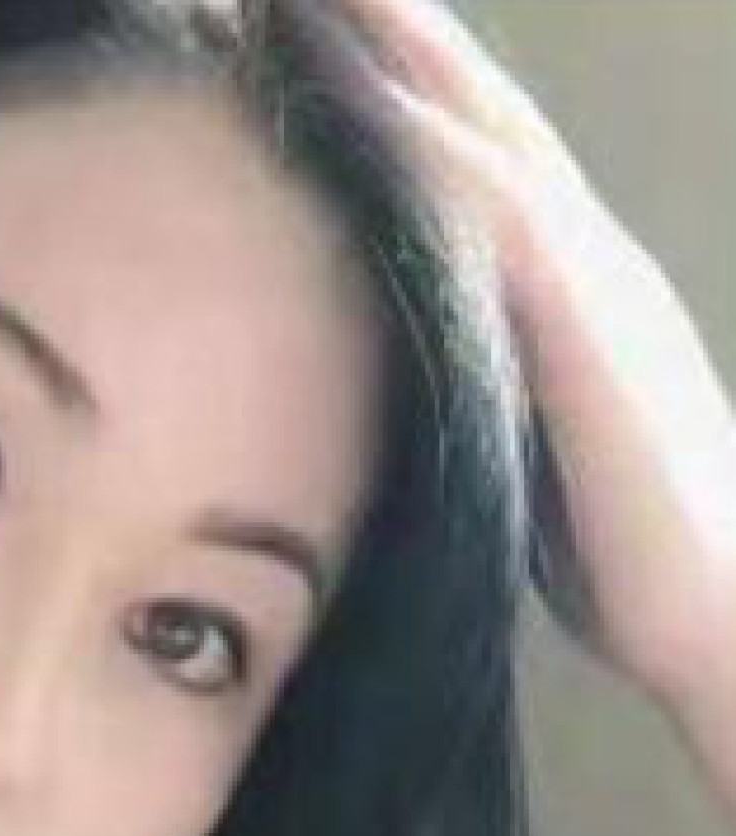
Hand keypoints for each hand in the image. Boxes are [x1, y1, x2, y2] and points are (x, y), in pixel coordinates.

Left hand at [340, 0, 735, 715]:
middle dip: (392, 34)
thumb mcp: (523, 454)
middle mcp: (582, 258)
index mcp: (559, 291)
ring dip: (405, 57)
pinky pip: (505, 220)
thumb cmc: (629, 557)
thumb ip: (473, 398)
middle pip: (471, 118)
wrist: (728, 611)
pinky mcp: (591, 332)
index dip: (391, 91)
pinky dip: (438, 157)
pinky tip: (376, 105)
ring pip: (484, 138)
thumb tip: (391, 394)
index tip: (307, 29)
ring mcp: (593, 282)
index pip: (464, 163)